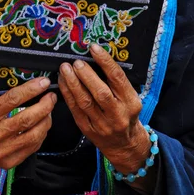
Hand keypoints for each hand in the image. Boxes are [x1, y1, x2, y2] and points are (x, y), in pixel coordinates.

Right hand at [0, 77, 55, 187]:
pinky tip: (42, 125)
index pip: (11, 100)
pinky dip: (41, 135)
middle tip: (51, 95)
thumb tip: (19, 82)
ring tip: (49, 109)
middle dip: (44, 105)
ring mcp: (0, 153)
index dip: (30, 90)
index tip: (42, 82)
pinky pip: (31, 148)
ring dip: (46, 120)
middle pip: (26, 119)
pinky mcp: (7, 163)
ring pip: (33, 135)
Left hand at [58, 44, 150, 178]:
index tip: (94, 48)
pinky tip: (62, 82)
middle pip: (101, 92)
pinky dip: (67, 94)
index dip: (105, 61)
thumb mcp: (130, 98)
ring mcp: (102, 124)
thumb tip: (97, 57)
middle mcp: (118, 114)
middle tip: (76, 62)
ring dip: (73, 83)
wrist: (124, 145)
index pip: (118, 78)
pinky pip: (75, 110)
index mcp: (131, 102)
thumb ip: (116, 82)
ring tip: (65, 68)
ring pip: (85, 101)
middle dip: (86, 75)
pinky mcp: (88, 129)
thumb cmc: (126, 114)